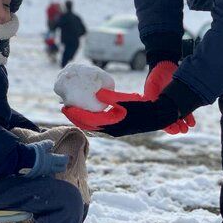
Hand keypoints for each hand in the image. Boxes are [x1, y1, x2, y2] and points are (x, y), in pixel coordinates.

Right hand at [22, 140, 68, 177]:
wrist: (23, 160)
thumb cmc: (33, 152)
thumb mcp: (41, 145)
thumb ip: (48, 144)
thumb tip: (52, 143)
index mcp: (52, 159)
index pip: (64, 160)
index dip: (66, 158)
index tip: (66, 155)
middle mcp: (50, 167)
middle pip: (62, 169)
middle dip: (63, 165)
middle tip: (62, 161)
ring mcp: (45, 172)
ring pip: (54, 172)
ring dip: (56, 169)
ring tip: (53, 164)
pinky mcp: (39, 174)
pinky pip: (47, 174)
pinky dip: (48, 171)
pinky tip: (45, 167)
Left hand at [63, 89, 178, 135]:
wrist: (158, 116)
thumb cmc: (143, 106)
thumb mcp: (127, 100)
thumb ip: (111, 97)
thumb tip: (96, 93)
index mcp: (113, 124)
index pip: (89, 120)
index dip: (76, 114)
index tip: (65, 107)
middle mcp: (112, 130)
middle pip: (87, 125)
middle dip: (75, 117)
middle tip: (64, 107)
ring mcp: (114, 130)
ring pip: (92, 126)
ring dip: (80, 118)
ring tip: (71, 109)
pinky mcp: (116, 127)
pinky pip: (98, 124)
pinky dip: (89, 118)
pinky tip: (85, 110)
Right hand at [144, 61, 195, 134]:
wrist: (166, 64)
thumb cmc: (156, 74)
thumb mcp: (152, 84)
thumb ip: (151, 94)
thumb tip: (153, 104)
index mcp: (155, 104)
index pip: (160, 119)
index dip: (166, 126)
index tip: (173, 130)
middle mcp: (164, 106)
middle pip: (170, 120)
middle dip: (176, 127)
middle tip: (182, 130)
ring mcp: (173, 103)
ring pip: (178, 117)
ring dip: (182, 124)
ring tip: (187, 129)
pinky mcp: (182, 99)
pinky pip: (186, 110)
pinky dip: (189, 117)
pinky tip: (192, 123)